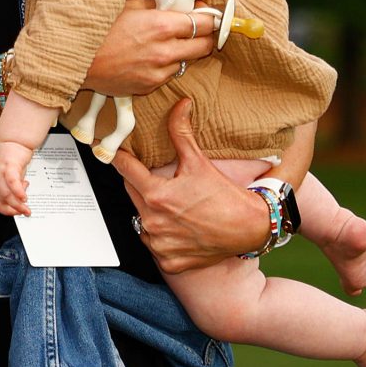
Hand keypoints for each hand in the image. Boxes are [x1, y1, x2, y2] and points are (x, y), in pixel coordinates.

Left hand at [0, 141, 33, 216]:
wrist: (14, 140)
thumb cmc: (12, 157)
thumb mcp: (10, 176)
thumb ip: (13, 188)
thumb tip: (20, 199)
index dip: (5, 210)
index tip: (15, 213)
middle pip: (1, 200)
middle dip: (14, 210)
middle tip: (24, 212)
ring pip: (6, 195)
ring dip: (17, 204)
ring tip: (26, 207)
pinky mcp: (8, 166)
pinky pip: (12, 183)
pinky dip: (18, 192)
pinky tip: (24, 197)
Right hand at [84, 0, 219, 96]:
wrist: (75, 60)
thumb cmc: (98, 29)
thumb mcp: (127, 5)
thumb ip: (156, 2)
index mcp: (161, 26)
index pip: (205, 23)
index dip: (210, 18)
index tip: (208, 14)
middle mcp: (165, 51)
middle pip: (205, 46)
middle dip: (206, 36)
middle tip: (197, 30)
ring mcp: (158, 72)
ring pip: (187, 61)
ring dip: (183, 52)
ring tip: (167, 43)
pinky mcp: (149, 86)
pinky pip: (168, 75)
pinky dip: (165, 66)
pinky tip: (150, 57)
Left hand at [111, 99, 268, 273]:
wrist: (251, 228)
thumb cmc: (225, 196)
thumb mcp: (199, 161)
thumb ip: (181, 132)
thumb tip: (180, 104)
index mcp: (156, 196)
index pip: (124, 170)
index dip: (119, 157)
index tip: (115, 151)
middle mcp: (152, 222)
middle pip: (131, 194)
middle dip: (140, 184)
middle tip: (157, 179)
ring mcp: (160, 245)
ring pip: (140, 220)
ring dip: (149, 211)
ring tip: (173, 205)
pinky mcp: (168, 262)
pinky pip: (154, 245)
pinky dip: (162, 236)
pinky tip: (178, 227)